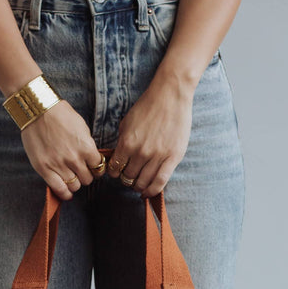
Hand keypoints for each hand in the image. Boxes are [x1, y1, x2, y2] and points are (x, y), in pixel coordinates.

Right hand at [21, 100, 105, 200]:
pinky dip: (65, 194)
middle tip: (80, 171)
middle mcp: (74, 159)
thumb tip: (91, 158)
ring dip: (75, 183)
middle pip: (88, 179)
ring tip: (71, 177)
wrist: (37, 110)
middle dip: (86, 175)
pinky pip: (60, 190)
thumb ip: (87, 145)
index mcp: (86, 147)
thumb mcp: (81, 127)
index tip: (92, 167)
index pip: (99, 167)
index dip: (96, 168)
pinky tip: (66, 191)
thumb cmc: (59, 114)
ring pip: (75, 186)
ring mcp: (59, 165)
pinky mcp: (45, 169)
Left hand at [107, 80, 194, 196]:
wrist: (170, 96)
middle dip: (126, 180)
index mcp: (127, 143)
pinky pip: (160, 182)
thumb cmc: (148, 107)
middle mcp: (141, 152)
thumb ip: (122, 142)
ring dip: (138, 186)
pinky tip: (147, 192)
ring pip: (143, 182)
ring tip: (138, 185)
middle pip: (128, 177)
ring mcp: (157, 156)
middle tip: (129, 178)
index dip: (114, 173)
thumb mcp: (127, 123)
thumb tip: (118, 159)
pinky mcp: (172, 158)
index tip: (117, 172)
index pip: (115, 168)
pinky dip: (152, 191)